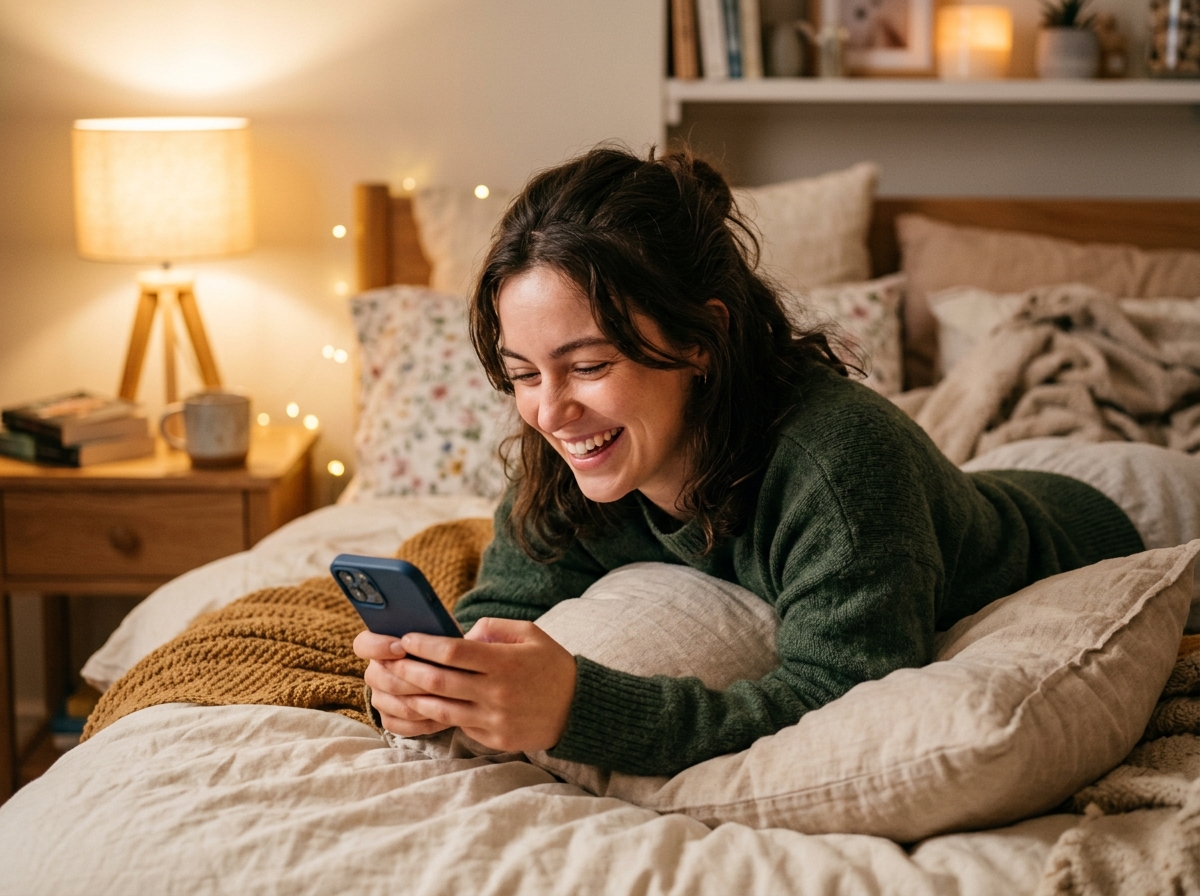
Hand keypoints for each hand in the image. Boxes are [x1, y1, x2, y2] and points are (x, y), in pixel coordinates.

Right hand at [354, 630, 450, 737]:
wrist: (453, 675)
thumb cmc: (444, 650)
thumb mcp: (441, 635)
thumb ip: (433, 631)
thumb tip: (438, 632)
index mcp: (379, 645)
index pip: (363, 644)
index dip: (378, 646)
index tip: (402, 646)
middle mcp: (375, 672)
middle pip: (379, 678)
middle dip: (410, 677)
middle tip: (438, 676)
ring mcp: (380, 697)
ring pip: (392, 703)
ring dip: (421, 700)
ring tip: (447, 697)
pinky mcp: (389, 719)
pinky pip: (398, 725)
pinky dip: (421, 722)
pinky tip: (444, 716)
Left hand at [357, 619, 577, 752]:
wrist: (579, 709)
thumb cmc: (551, 665)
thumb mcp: (530, 633)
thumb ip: (493, 628)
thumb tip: (460, 636)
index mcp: (505, 663)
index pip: (453, 652)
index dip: (424, 645)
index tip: (406, 638)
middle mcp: (497, 693)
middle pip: (439, 681)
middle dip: (408, 669)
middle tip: (390, 661)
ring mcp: (494, 719)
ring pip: (441, 709)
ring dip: (414, 696)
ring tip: (397, 685)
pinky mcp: (494, 739)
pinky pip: (458, 725)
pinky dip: (437, 714)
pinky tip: (422, 704)